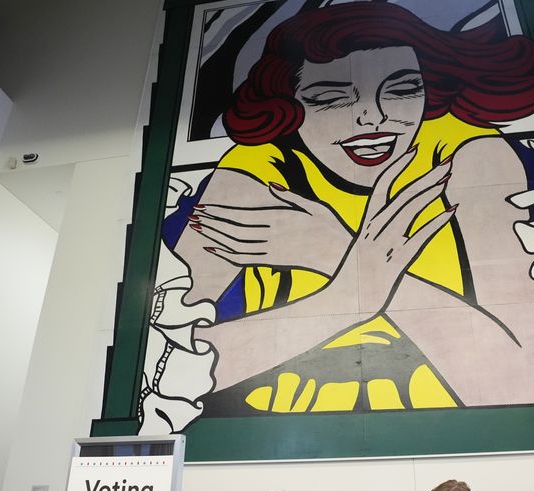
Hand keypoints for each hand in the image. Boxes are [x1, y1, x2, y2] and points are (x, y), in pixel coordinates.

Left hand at [187, 189, 352, 276]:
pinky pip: (244, 260)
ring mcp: (271, 251)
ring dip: (215, 237)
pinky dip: (226, 255)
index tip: (203, 208)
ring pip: (236, 245)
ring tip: (198, 228)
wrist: (340, 254)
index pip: (242, 216)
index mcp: (280, 220)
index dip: (220, 213)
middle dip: (211, 222)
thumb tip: (271, 186)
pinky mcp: (272, 262)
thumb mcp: (314, 205)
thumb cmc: (329, 225)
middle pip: (234, 230)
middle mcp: (272, 237)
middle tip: (192, 216)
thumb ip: (291, 197)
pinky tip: (214, 248)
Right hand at [337, 147, 456, 312]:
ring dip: (430, 191)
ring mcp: (386, 244)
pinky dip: (436, 222)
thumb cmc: (355, 274)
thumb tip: (395, 217)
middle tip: (446, 161)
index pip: (382, 184)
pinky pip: (420, 237)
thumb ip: (378, 230)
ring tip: (447, 178)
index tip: (414, 149)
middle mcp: (375, 228)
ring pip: (410, 209)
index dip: (398, 165)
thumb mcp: (363, 245)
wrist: (343, 302)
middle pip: (403, 194)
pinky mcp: (397, 262)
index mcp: (367, 221)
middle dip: (426, 175)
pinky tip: (451, 210)